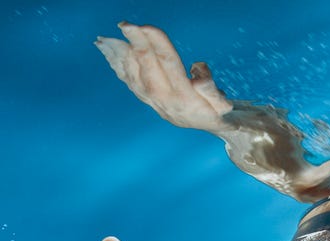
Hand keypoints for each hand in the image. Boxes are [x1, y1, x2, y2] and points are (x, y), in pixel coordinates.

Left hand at [95, 22, 232, 130]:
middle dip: (136, 43)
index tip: (145, 26)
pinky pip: (129, 81)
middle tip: (124, 24)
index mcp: (184, 97)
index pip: (169, 63)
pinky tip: (109, 52)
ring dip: (120, 54)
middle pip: (147, 66)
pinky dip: (118, 65)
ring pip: (132, 74)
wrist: (209, 127)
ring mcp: (153, 101)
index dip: (157, 43)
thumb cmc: (218, 110)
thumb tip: (196, 72)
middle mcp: (164, 99)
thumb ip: (212, 90)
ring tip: (106, 39)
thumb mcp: (223, 104)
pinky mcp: (147, 100)